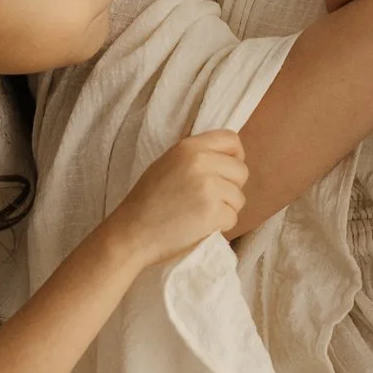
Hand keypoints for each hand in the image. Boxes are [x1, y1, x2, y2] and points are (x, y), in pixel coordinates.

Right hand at [113, 129, 248, 264]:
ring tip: (199, 215)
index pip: (232, 140)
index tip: (226, 172)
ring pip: (239, 198)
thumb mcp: (167, 164)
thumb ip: (196, 157)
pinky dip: (220, 226)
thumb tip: (227, 158)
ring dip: (225, 210)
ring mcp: (208, 187)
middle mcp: (201, 162)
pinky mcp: (212, 212)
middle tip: (208, 201)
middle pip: (241, 171)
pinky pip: (232, 218)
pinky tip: (198, 227)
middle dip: (231, 188)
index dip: (235, 157)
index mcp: (189, 147)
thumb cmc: (147, 202)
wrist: (131, 233)